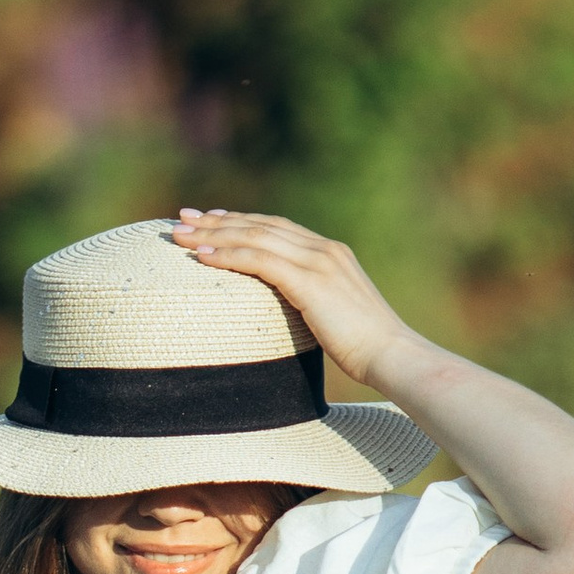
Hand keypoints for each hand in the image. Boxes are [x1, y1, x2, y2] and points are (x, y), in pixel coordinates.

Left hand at [170, 207, 418, 390]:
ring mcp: (318, 262)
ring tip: (180, 235)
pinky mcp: (311, 281)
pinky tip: (202, 257)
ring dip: (214, 235)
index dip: (241, 221)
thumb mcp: (337, 318)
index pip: (277, 227)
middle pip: (261, 225)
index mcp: (331, 254)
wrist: (393, 355)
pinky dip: (229, 256)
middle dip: (218, 221)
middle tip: (182, 218)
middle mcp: (324, 249)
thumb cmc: (368, 350)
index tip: (211, 220)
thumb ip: (316, 305)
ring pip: (256, 237)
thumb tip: (296, 318)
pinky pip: (260, 261)